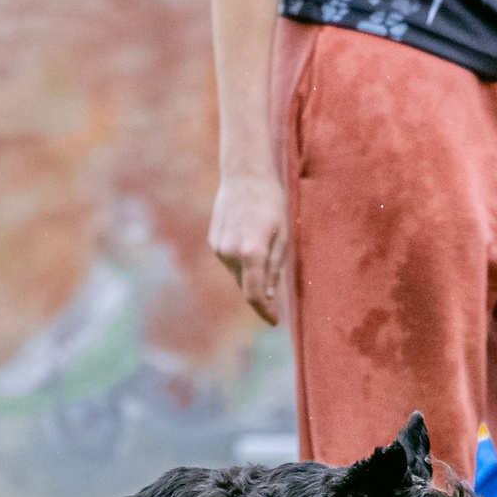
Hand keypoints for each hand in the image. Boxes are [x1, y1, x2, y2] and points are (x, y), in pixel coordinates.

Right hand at [209, 171, 289, 325]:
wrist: (245, 175)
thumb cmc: (271, 202)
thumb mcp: (282, 235)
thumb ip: (275, 268)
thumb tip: (269, 295)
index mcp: (251, 253)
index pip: (255, 295)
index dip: (265, 312)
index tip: (274, 321)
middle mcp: (231, 253)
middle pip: (246, 286)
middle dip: (260, 292)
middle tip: (276, 293)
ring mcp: (219, 248)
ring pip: (237, 274)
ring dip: (251, 273)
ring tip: (264, 247)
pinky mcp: (213, 241)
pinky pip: (230, 261)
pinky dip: (241, 260)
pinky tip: (250, 239)